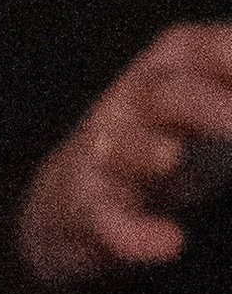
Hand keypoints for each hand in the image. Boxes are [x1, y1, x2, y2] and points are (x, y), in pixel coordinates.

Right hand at [17, 23, 231, 289]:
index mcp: (175, 63)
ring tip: (173, 160)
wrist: (77, 199)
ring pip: (123, 147)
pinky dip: (133, 234)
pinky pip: (105, 220)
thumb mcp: (220, 105)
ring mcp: (105, 154)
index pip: (214, 49)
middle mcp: (133, 100)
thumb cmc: (170, 141)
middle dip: (213, 104)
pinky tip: (169, 244)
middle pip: (169, 91)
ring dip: (149, 152)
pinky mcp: (86, 210)